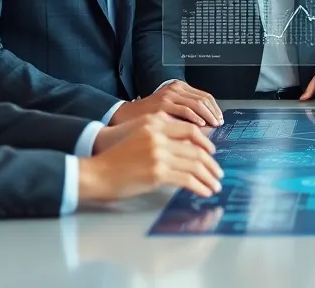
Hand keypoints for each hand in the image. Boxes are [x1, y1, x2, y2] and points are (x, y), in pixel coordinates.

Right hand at [78, 114, 223, 201]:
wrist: (96, 172)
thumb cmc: (114, 157)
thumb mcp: (138, 135)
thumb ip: (160, 136)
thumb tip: (186, 148)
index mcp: (156, 124)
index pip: (190, 131)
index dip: (205, 143)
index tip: (211, 153)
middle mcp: (159, 136)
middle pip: (196, 149)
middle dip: (211, 164)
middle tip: (217, 173)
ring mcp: (159, 154)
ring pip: (195, 164)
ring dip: (209, 177)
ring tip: (214, 185)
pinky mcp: (157, 173)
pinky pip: (187, 179)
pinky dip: (200, 186)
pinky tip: (204, 191)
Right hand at [112, 81, 222, 126]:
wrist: (122, 122)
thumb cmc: (145, 121)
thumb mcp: (168, 112)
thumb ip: (185, 114)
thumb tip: (208, 124)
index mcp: (177, 87)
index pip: (204, 95)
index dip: (215, 108)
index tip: (220, 119)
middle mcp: (173, 89)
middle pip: (203, 99)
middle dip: (214, 113)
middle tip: (220, 124)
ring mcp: (168, 96)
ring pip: (196, 104)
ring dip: (208, 116)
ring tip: (213, 127)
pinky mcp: (162, 106)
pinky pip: (185, 110)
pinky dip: (195, 118)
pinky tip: (201, 126)